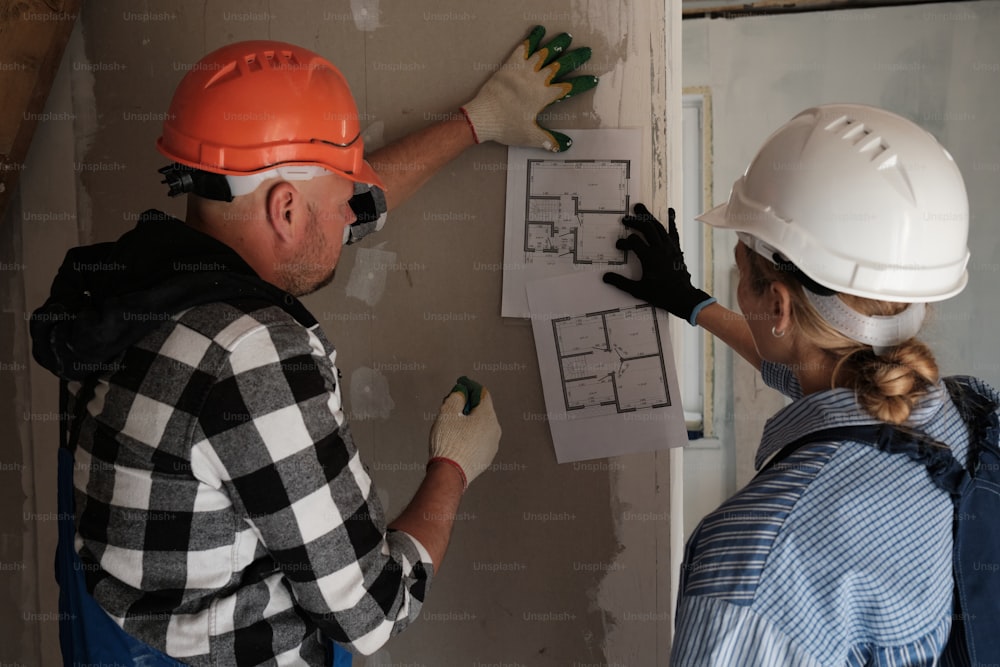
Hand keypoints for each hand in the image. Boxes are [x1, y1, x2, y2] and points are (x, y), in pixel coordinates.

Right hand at [429, 377, 500, 489]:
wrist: (449, 473)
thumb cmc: (448, 443)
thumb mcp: (447, 413)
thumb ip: (456, 397)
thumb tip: (461, 392)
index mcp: (487, 416)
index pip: (482, 393)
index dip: (470, 387)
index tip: (461, 385)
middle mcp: (494, 429)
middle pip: (483, 410)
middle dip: (469, 405)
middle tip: (454, 405)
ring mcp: (492, 445)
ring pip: (483, 426)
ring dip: (471, 422)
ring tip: (454, 425)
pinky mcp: (487, 457)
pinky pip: (481, 440)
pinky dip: (472, 436)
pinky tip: (459, 439)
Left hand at [460, 25, 598, 151]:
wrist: (483, 116)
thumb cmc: (506, 127)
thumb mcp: (529, 136)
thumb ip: (548, 140)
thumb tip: (566, 146)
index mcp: (544, 96)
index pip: (569, 87)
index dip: (582, 83)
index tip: (593, 79)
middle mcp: (537, 80)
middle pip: (561, 65)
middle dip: (576, 57)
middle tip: (587, 51)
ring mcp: (523, 70)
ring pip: (544, 53)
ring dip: (557, 44)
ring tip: (568, 36)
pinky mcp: (510, 65)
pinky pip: (523, 48)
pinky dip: (532, 38)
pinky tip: (539, 30)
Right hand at [603, 203, 715, 324]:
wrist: (682, 296)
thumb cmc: (660, 294)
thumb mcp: (638, 290)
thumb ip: (621, 282)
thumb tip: (605, 277)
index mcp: (649, 257)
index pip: (633, 241)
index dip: (624, 241)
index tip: (619, 246)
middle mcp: (660, 248)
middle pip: (646, 228)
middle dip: (634, 221)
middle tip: (625, 219)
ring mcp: (670, 246)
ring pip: (658, 226)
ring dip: (648, 216)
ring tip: (640, 208)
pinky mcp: (676, 248)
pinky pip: (673, 231)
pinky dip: (671, 220)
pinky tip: (669, 210)